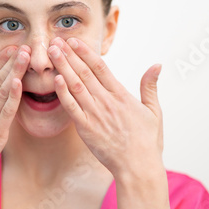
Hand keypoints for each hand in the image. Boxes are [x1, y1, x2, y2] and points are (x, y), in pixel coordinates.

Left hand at [47, 37, 163, 177]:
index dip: (85, 52)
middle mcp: (106, 101)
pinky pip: (72, 108)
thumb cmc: (147, 141)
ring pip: (75, 85)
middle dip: (68, 55)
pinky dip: (63, 93)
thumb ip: (150, 86)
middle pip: (84, 72)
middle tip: (55, 41)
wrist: (138, 167)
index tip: (74, 41)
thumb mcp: (153, 111)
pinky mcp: (86, 128)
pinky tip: (55, 79)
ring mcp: (95, 114)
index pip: (100, 67)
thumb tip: (157, 65)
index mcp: (121, 95)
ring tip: (52, 53)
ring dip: (62, 67)